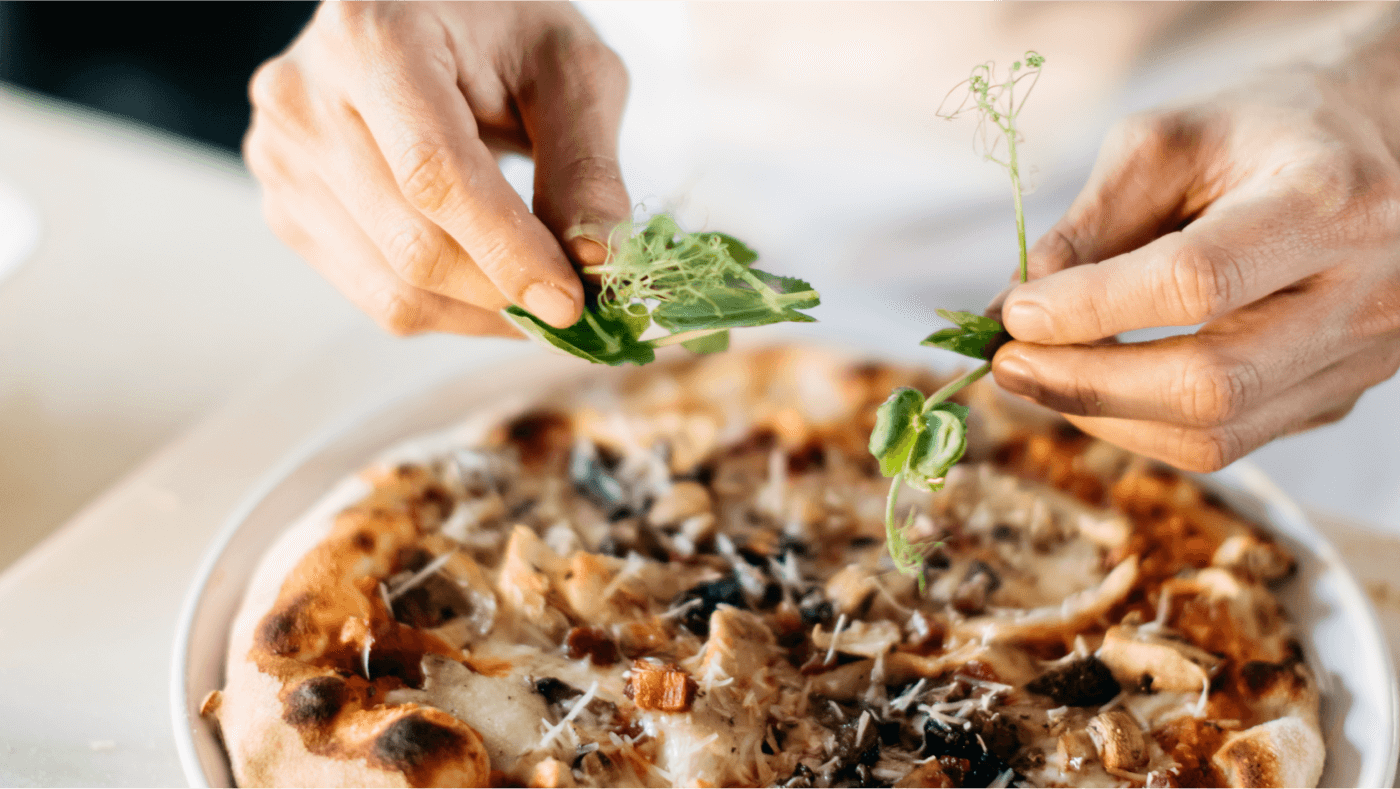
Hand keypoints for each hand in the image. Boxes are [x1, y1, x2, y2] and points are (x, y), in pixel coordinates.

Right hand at [244, 2, 629, 335]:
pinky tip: (491, 279)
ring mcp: (283, 158)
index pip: (435, 175)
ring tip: (539, 289)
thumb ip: (586, 164)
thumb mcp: (569, 69)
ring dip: (483, 311)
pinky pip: (376, 295)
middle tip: (576, 306)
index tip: (571, 301)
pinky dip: (449, 308)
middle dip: (505, 290)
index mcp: (372, 37)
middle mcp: (305, 98)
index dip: (507, 250)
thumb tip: (598, 263)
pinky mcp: (287, 205)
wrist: (429, 12)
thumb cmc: (505, 25)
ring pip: (394, 287)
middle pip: (412, 243)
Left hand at [991, 66, 1399, 471]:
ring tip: (1039, 377)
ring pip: (1216, 434)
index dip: (1089, 308)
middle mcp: (1365, 291)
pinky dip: (1143, 423)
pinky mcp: (1338, 396)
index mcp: (1325, 200)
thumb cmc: (1262, 132)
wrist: (1380, 148)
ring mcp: (1360, 357)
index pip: (1194, 282)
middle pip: (1211, 384)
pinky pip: (1228, 441)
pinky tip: (1098, 385)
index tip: (1014, 313)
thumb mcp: (1169, 141)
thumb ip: (1091, 223)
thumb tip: (1012, 309)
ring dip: (1104, 416)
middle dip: (1086, 384)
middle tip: (1007, 365)